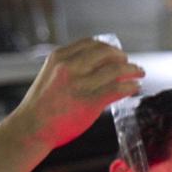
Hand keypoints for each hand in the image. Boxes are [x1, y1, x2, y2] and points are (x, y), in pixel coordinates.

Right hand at [0, 39, 144, 171]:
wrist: (32, 128)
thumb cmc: (41, 106)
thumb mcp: (50, 76)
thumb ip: (69, 68)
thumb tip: (95, 66)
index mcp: (59, 57)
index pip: (90, 43)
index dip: (107, 47)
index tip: (115, 53)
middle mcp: (70, 66)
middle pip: (106, 52)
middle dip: (122, 56)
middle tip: (129, 63)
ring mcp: (81, 83)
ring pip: (116, 69)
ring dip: (132, 69)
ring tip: (139, 73)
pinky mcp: (90, 101)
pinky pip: (118, 88)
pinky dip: (131, 86)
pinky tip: (135, 87)